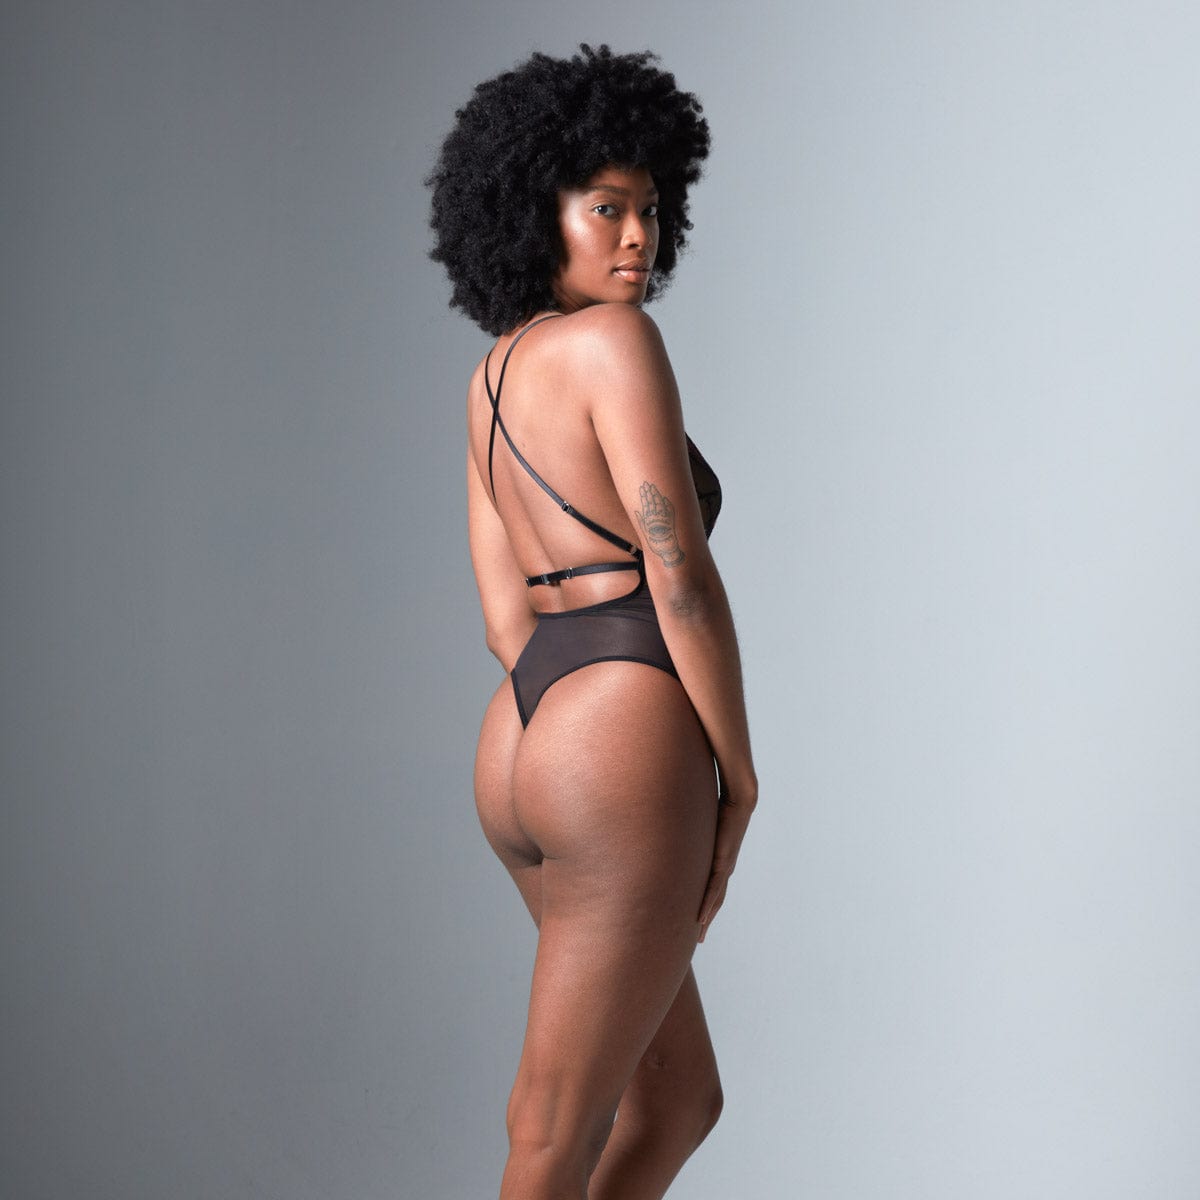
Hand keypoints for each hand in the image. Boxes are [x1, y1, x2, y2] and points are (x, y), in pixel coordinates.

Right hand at [697, 779, 755, 942]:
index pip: (713, 888)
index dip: (706, 905)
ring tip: (700, 935)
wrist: (739, 800)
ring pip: (715, 900)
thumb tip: (679, 824)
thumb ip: (693, 828)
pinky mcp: (722, 863)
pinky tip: (701, 919)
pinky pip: (713, 889)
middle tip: (699, 938)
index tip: (698, 919)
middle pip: (715, 901)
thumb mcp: (703, 823)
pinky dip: (707, 905)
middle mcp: (724, 867)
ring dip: (707, 919)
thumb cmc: (721, 805)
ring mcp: (725, 867)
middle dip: (707, 919)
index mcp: (720, 860)